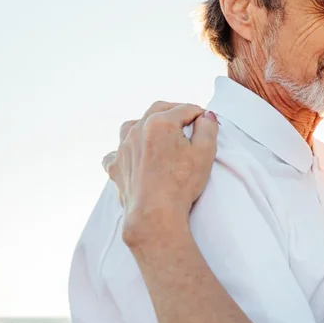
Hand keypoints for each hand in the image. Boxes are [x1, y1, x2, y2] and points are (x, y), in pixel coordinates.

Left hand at [102, 102, 218, 246]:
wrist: (154, 213)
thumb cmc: (180, 184)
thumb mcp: (205, 152)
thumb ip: (208, 128)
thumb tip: (205, 117)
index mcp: (160, 123)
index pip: (185, 109)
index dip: (199, 114)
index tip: (206, 122)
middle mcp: (137, 130)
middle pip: (158, 110)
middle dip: (175, 112)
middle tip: (188, 120)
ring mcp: (123, 148)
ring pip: (133, 126)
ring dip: (147, 125)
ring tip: (159, 134)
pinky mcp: (115, 166)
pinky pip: (116, 151)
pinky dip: (125, 149)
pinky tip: (132, 154)